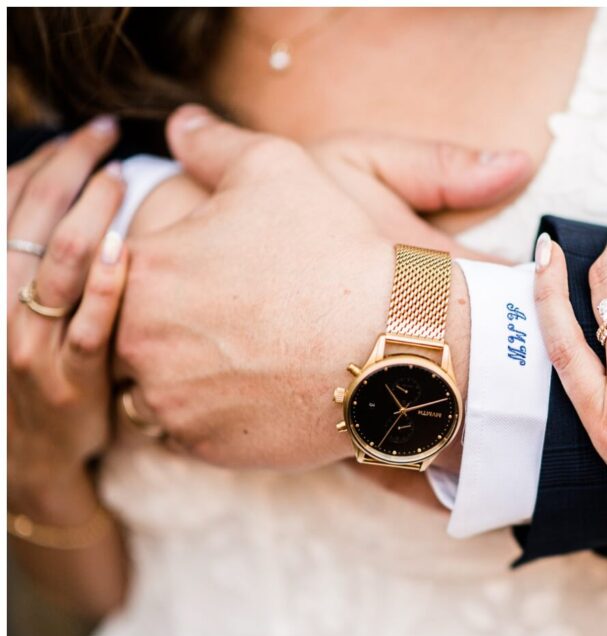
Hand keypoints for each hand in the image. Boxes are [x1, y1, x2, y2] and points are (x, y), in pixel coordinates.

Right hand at [7, 117, 127, 503]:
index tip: (81, 134)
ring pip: (60, 262)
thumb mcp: (13, 308)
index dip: (42, 160)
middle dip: (69, 166)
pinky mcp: (74, 379)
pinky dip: (109, 281)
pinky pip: (93, 323)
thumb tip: (61, 185)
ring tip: (121, 177)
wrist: (32, 457)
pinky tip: (130, 246)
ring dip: (92, 211)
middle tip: (106, 133)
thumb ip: (31, 254)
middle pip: (32, 219)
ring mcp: (34, 345)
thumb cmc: (30, 365)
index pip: (4, 201)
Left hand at [115, 106, 495, 469]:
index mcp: (145, 270)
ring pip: (153, 386)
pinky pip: (190, 430)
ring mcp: (172, 403)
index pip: (119, 269)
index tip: (210, 270)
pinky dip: (215, 412)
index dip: (167, 267)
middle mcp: (140, 343)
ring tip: (243, 353)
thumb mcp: (277, 167)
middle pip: (132, 331)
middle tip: (231, 314)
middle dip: (170, 322)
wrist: (395, 342)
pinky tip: (260, 388)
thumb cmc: (336, 251)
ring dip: (183, 372)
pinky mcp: (206, 448)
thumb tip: (180, 125)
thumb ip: (213, 144)